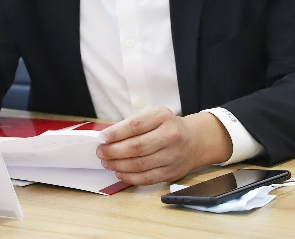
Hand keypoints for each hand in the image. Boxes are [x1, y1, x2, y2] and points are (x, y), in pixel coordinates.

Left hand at [96, 106, 233, 185]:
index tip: (102, 137)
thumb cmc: (167, 126)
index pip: (135, 126)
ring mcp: (172, 156)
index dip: (116, 133)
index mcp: (163, 117)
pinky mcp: (171, 172)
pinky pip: (146, 178)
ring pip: (139, 164)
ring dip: (118, 165)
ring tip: (106, 162)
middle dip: (113, 151)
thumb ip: (133, 124)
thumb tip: (108, 137)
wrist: (194, 141)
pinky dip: (129, 177)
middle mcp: (170, 136)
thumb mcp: (154, 116)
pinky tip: (119, 172)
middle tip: (101, 152)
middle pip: (136, 147)